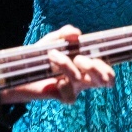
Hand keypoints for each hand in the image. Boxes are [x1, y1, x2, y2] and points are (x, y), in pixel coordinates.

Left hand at [0, 25, 114, 104]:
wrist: (23, 71)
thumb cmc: (41, 56)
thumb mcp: (53, 40)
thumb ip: (65, 34)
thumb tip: (77, 34)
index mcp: (87, 66)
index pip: (108, 73)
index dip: (109, 69)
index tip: (94, 56)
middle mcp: (85, 79)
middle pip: (106, 80)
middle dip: (96, 67)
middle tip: (79, 58)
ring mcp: (76, 89)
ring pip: (80, 79)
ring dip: (65, 63)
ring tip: (52, 54)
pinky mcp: (65, 97)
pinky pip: (68, 92)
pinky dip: (59, 81)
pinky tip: (51, 79)